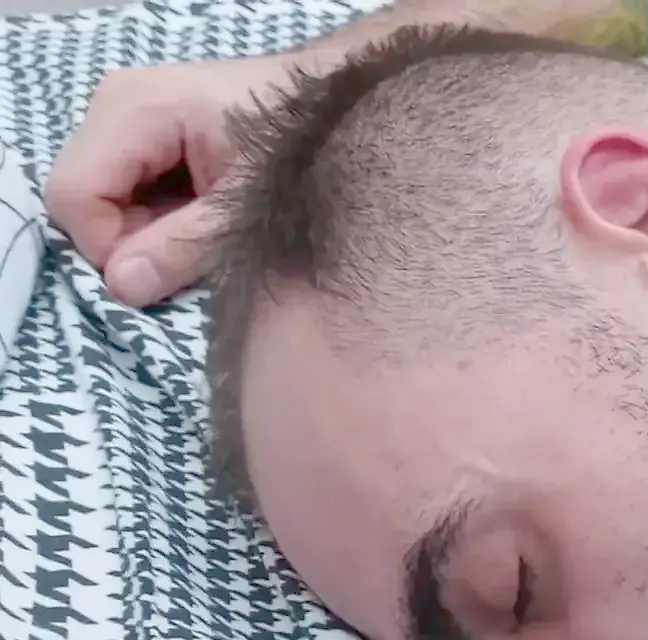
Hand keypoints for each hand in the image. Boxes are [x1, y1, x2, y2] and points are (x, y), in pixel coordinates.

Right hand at [44, 52, 320, 307]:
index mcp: (135, 108)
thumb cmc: (298, 144)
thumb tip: (123, 286)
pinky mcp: (141, 127)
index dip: (107, 246)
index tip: (161, 269)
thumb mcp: (247, 205)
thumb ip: (184, 246)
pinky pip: (122, 186)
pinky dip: (155, 213)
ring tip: (205, 225)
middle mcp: (114, 102)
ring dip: (144, 229)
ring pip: (99, 195)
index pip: (72, 195)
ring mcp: (124, 112)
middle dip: (126, 238)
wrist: (330, 103)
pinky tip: (201, 210)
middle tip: (194, 246)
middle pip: (78, 195)